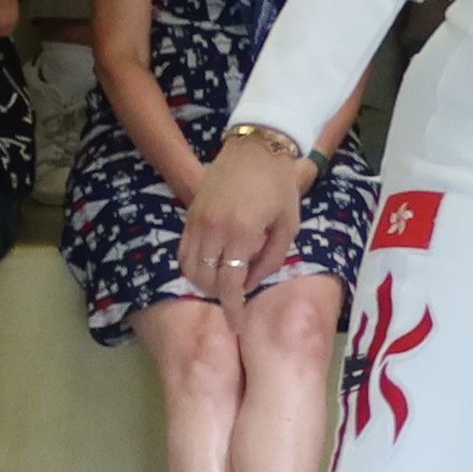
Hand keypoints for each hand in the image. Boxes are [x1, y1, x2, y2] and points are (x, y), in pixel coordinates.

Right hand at [180, 138, 310, 302]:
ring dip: (204, 282)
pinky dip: (194, 265)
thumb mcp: (289, 223)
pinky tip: (211, 265)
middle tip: (236, 296)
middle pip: (205, 279)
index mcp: (241, 232)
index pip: (229, 282)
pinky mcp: (190, 214)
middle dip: (219, 295)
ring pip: (189, 267)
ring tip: (224, 282)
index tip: (237, 324)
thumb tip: (252, 283)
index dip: (232, 308)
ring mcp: (197, 221)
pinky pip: (183, 250)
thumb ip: (272, 257)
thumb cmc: (279, 185)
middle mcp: (213, 229)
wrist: (256, 147)